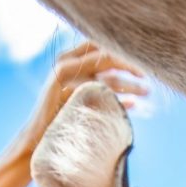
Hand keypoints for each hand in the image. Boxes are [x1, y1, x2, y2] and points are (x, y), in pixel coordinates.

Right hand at [23, 41, 148, 151]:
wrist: (36, 141)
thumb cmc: (63, 120)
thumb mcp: (83, 97)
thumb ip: (102, 87)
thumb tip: (135, 91)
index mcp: (68, 58)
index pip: (101, 45)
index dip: (125, 52)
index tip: (145, 64)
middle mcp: (65, 63)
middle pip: (106, 55)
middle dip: (131, 65)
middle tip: (149, 76)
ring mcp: (65, 78)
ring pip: (106, 76)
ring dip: (130, 84)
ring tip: (146, 93)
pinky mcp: (66, 96)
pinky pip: (99, 94)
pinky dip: (118, 100)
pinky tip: (134, 105)